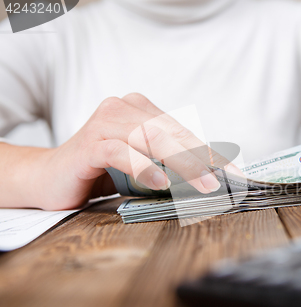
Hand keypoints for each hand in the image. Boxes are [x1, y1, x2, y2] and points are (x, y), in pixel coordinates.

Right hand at [33, 93, 236, 209]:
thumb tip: (209, 177)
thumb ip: (167, 163)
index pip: (181, 130)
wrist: (48, 179)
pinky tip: (160, 181)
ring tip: (204, 184)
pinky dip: (143, 166)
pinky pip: (121, 152)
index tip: (234, 173)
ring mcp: (105, 123)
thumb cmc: (100, 173)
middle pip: (171, 132)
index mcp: (139, 110)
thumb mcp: (140, 165)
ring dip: (182, 163)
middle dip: (202, 158)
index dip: (209, 152)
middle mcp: (123, 109)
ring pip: (152, 139)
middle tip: (225, 181)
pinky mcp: (89, 143)